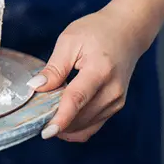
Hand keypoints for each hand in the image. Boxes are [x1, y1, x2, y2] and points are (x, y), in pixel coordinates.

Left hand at [26, 6, 156, 141]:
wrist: (127, 31)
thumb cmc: (97, 31)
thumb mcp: (69, 41)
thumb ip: (54, 68)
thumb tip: (36, 87)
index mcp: (99, 70)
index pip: (77, 99)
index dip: (60, 118)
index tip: (46, 132)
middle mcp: (113, 89)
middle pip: (81, 116)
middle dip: (58, 122)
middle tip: (37, 115)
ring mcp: (117, 100)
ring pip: (87, 125)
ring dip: (66, 125)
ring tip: (49, 112)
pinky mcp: (116, 105)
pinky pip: (94, 125)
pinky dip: (77, 127)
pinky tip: (62, 121)